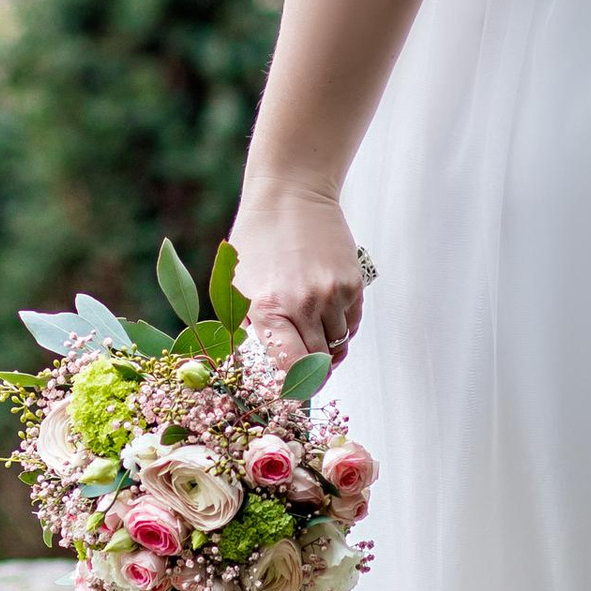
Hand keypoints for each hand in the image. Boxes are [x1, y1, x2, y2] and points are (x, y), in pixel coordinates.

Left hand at [232, 181, 366, 372]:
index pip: (290, 368)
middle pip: (317, 362)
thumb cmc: (258, 241)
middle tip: (305, 378)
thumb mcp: (238, 286)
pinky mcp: (352, 284)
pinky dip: (342, 330)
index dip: (293, 387)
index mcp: (267, 308)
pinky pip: (352, 324)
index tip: (291, 394)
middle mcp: (302, 304)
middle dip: (311, 375)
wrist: (292, 196)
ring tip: (314, 339)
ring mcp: (331, 294)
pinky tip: (327, 318)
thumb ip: (250, 328)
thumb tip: (267, 368)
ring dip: (327, 351)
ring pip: (337, 346)